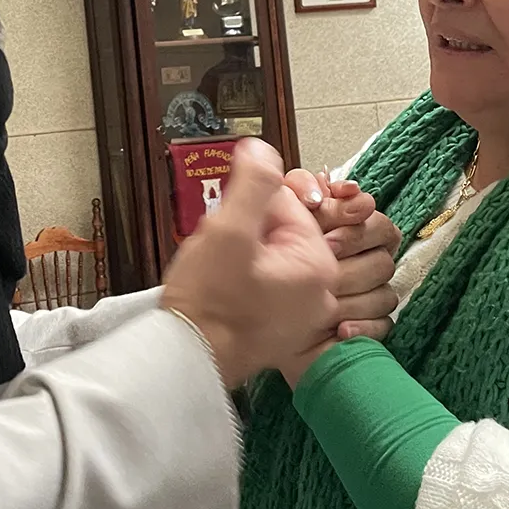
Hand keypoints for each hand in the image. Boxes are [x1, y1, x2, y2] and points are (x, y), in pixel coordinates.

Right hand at [160, 139, 396, 388]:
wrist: (187, 360)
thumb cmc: (208, 304)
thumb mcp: (227, 230)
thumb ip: (252, 184)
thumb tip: (262, 148)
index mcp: (317, 264)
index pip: (286, 205)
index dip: (246, 208)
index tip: (225, 228)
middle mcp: (321, 292)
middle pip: (280, 232)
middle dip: (245, 232)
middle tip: (220, 256)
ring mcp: (303, 315)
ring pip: (271, 258)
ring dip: (242, 256)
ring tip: (218, 276)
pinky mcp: (283, 331)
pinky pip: (268, 286)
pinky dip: (245, 283)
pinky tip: (224, 294)